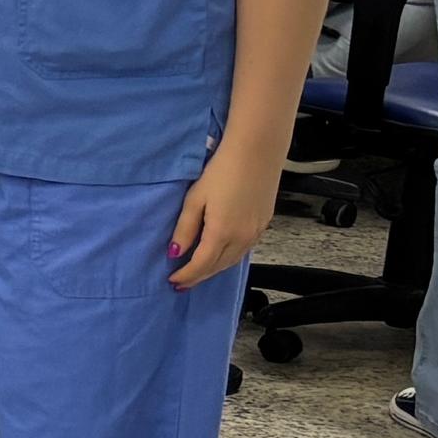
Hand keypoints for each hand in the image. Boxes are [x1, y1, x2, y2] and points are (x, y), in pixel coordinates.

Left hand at [169, 134, 284, 290]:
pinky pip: (244, 250)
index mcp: (222, 233)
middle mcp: (242, 237)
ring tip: (198, 274)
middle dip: (199, 277)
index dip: (187, 276)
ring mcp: (256, 231)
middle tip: (182, 284)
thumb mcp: (195, 199)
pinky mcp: (264, 223)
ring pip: (233, 260)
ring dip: (214, 270)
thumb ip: (185, 229)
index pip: (202, 264)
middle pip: (218, 266)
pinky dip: (229, 258)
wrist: (257, 152)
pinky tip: (219, 256)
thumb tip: (174, 253)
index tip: (173, 282)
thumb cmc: (221, 171)